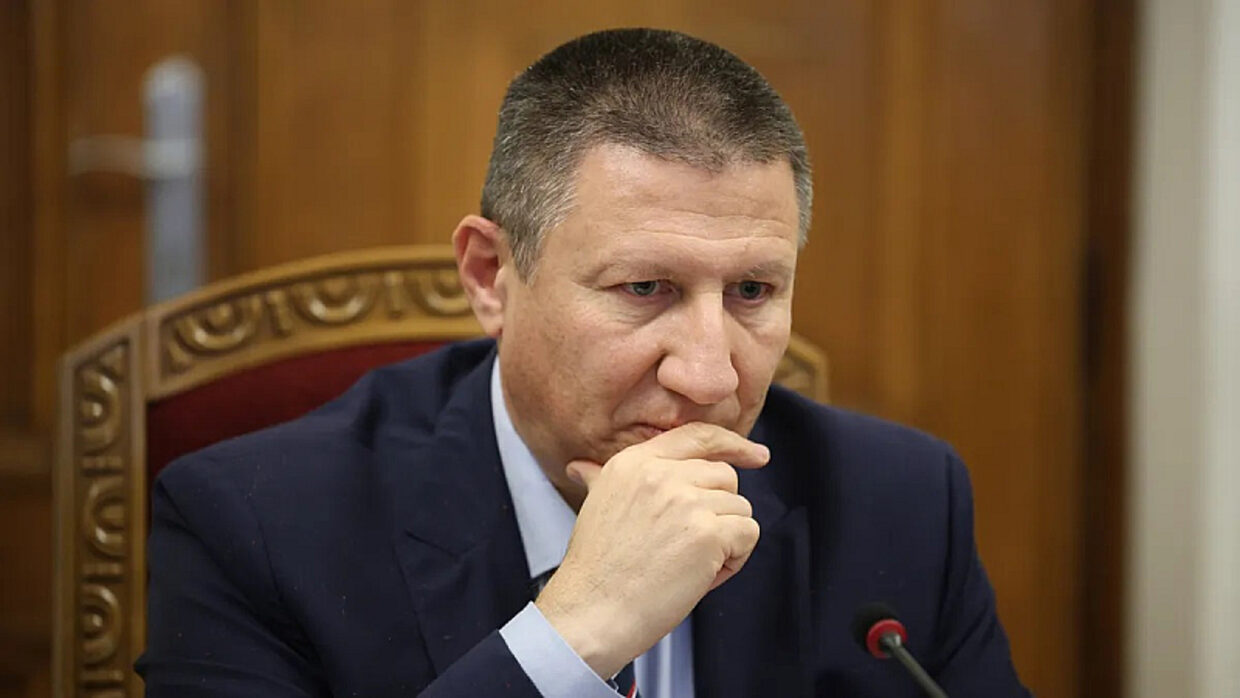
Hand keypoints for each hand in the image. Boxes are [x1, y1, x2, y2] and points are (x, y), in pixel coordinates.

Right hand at [534, 422, 768, 678]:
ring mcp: (686, 501)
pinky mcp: (708, 532)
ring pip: (739, 509)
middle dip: (719, 512)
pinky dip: (735, 559)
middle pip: (725, 477)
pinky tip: (702, 575)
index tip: (755, 456)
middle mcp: (660, 474)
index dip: (733, 444)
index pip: (697, 436)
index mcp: (633, 463)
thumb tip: (582, 468)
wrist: (592, 611)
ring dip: (726, 541)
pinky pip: (748, 534)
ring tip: (688, 565)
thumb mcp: (595, 507)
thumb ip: (600, 479)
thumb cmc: (595, 571)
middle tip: (689, 546)